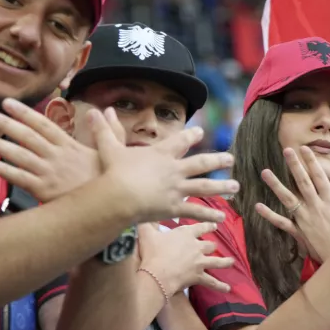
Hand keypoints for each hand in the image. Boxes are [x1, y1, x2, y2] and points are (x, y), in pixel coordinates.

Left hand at [0, 98, 118, 201]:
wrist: (112, 207)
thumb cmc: (113, 181)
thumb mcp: (117, 153)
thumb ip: (110, 130)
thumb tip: (105, 110)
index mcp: (71, 146)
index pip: (44, 125)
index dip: (25, 113)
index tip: (8, 103)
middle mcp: (57, 157)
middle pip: (27, 136)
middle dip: (6, 123)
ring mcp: (49, 173)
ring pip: (19, 155)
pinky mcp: (44, 191)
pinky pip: (19, 178)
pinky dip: (3, 170)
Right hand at [90, 107, 238, 222]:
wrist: (120, 196)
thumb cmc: (113, 172)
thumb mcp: (109, 148)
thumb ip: (104, 131)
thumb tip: (94, 111)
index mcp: (161, 155)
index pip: (179, 142)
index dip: (190, 136)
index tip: (200, 132)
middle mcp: (174, 170)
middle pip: (201, 163)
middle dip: (217, 160)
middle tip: (231, 159)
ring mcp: (177, 189)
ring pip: (205, 187)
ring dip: (222, 187)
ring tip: (236, 186)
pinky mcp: (176, 207)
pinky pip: (196, 211)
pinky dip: (209, 215)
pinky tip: (222, 218)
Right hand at [138, 223, 234, 293]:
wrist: (157, 273)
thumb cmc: (152, 251)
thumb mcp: (147, 233)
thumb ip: (147, 223)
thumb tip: (144, 215)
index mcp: (186, 233)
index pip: (201, 227)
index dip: (208, 225)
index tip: (214, 225)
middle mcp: (197, 247)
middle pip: (209, 245)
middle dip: (211, 245)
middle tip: (213, 245)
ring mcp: (200, 262)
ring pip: (216, 261)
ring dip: (225, 261)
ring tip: (231, 261)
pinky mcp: (199, 276)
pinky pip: (211, 282)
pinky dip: (220, 286)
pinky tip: (227, 289)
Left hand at [254, 146, 329, 262]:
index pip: (319, 177)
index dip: (311, 162)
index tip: (305, 149)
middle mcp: (316, 207)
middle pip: (303, 182)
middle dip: (294, 165)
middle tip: (286, 150)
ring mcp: (306, 219)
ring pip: (288, 199)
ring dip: (276, 185)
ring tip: (265, 172)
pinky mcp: (300, 233)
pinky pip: (282, 223)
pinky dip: (270, 215)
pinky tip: (258, 206)